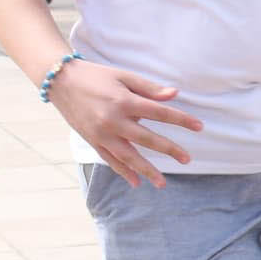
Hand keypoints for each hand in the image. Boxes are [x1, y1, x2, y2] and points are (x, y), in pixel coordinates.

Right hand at [51, 59, 203, 185]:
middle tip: (187, 159)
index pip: (160, 112)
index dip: (181, 120)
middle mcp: (113, 120)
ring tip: (162, 183)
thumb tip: (175, 94)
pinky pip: (110, 159)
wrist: (61, 82)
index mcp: (124, 101)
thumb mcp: (124, 76)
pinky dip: (123, 172)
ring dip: (146, 170)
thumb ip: (149, 88)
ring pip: (128, 156)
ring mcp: (101, 133)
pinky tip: (136, 182)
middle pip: (147, 139)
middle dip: (169, 149)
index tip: (199, 127)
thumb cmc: (96, 76)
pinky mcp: (92, 140)